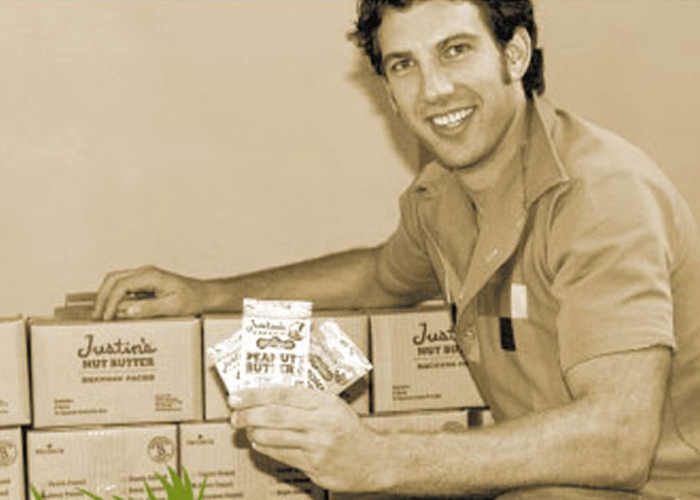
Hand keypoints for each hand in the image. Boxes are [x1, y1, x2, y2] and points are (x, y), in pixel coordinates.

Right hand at [92, 265, 204, 319]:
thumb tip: (127, 310)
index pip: (121, 285)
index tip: (107, 317)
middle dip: (102, 297)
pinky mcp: (145, 282)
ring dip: (106, 295)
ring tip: (102, 314)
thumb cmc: (192, 300)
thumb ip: (149, 308)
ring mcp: (144, 276)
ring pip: (116, 280)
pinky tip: (113, 309)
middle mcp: (145, 272)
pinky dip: (114, 296)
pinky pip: (123, 286)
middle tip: (97, 316)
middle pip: (113, 279)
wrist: (203, 295)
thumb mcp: (172, 307)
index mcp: (151, 276)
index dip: (110, 301)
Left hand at [229, 386, 386, 492]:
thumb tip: (269, 397)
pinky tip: (259, 443)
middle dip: (248, 414)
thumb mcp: (333, 406)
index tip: (238, 395)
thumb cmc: (350, 430)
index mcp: (325, 402)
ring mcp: (318, 446)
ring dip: (254, 432)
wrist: (375, 459)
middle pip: (274, 415)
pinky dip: (266, 447)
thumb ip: (306, 400)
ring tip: (245, 428)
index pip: (283, 394)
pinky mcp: (315, 466)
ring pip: (274, 437)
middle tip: (234, 414)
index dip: (256, 394)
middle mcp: (322, 422)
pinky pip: (282, 455)